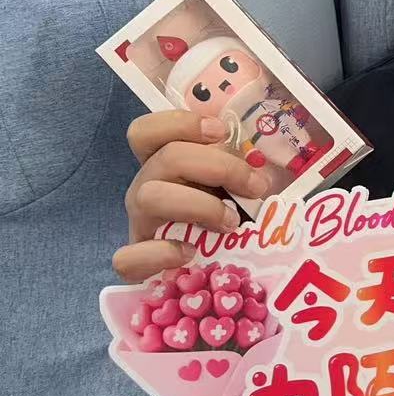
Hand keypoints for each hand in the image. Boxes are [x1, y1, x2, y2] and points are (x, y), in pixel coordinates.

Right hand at [113, 110, 269, 281]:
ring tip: (231, 222)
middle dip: (219, 167)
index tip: (220, 132)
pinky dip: (160, 254)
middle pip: (166, 158)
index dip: (179, 123)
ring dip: (199, 205)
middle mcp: (147, 187)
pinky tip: (189, 254)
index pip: (146, 131)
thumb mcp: (231, 187)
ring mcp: (140, 224)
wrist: (202, 271)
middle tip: (256, 187)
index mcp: (164, 163)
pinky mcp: (136, 263)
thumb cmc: (223, 217)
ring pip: (149, 197)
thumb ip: (239, 169)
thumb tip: (264, 168)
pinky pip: (128, 257)